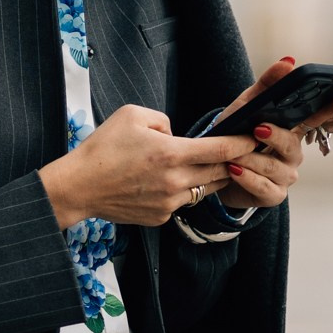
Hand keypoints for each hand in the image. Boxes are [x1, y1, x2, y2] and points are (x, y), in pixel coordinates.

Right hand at [37, 104, 246, 228]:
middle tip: (239, 152)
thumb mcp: (132, 115)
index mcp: (172, 153)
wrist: (78, 186)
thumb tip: (177, 133)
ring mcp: (169, 203)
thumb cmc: (102, 148)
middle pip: (221, 173)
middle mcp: (175, 181)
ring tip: (206, 167)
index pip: (222, 149)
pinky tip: (166, 183)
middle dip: (233, 162)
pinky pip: (182, 203)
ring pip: (205, 190)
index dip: (243, 143)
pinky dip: (182, 193)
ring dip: (210, 179)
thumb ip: (164, 120)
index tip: (254, 138)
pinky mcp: (159, 217)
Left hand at [216, 56, 332, 210]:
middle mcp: (293, 153)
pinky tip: (233, 171)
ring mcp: (286, 175)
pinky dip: (246, 178)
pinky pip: (263, 186)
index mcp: (291, 130)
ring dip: (250, 159)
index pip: (316, 117)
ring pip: (273, 167)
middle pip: (291, 143)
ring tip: (233, 155)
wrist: (213, 170)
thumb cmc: (233, 136)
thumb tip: (288, 62)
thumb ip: (265, 86)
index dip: (331, 109)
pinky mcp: (273, 195)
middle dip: (275, 136)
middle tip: (257, 129)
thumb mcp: (244, 108)